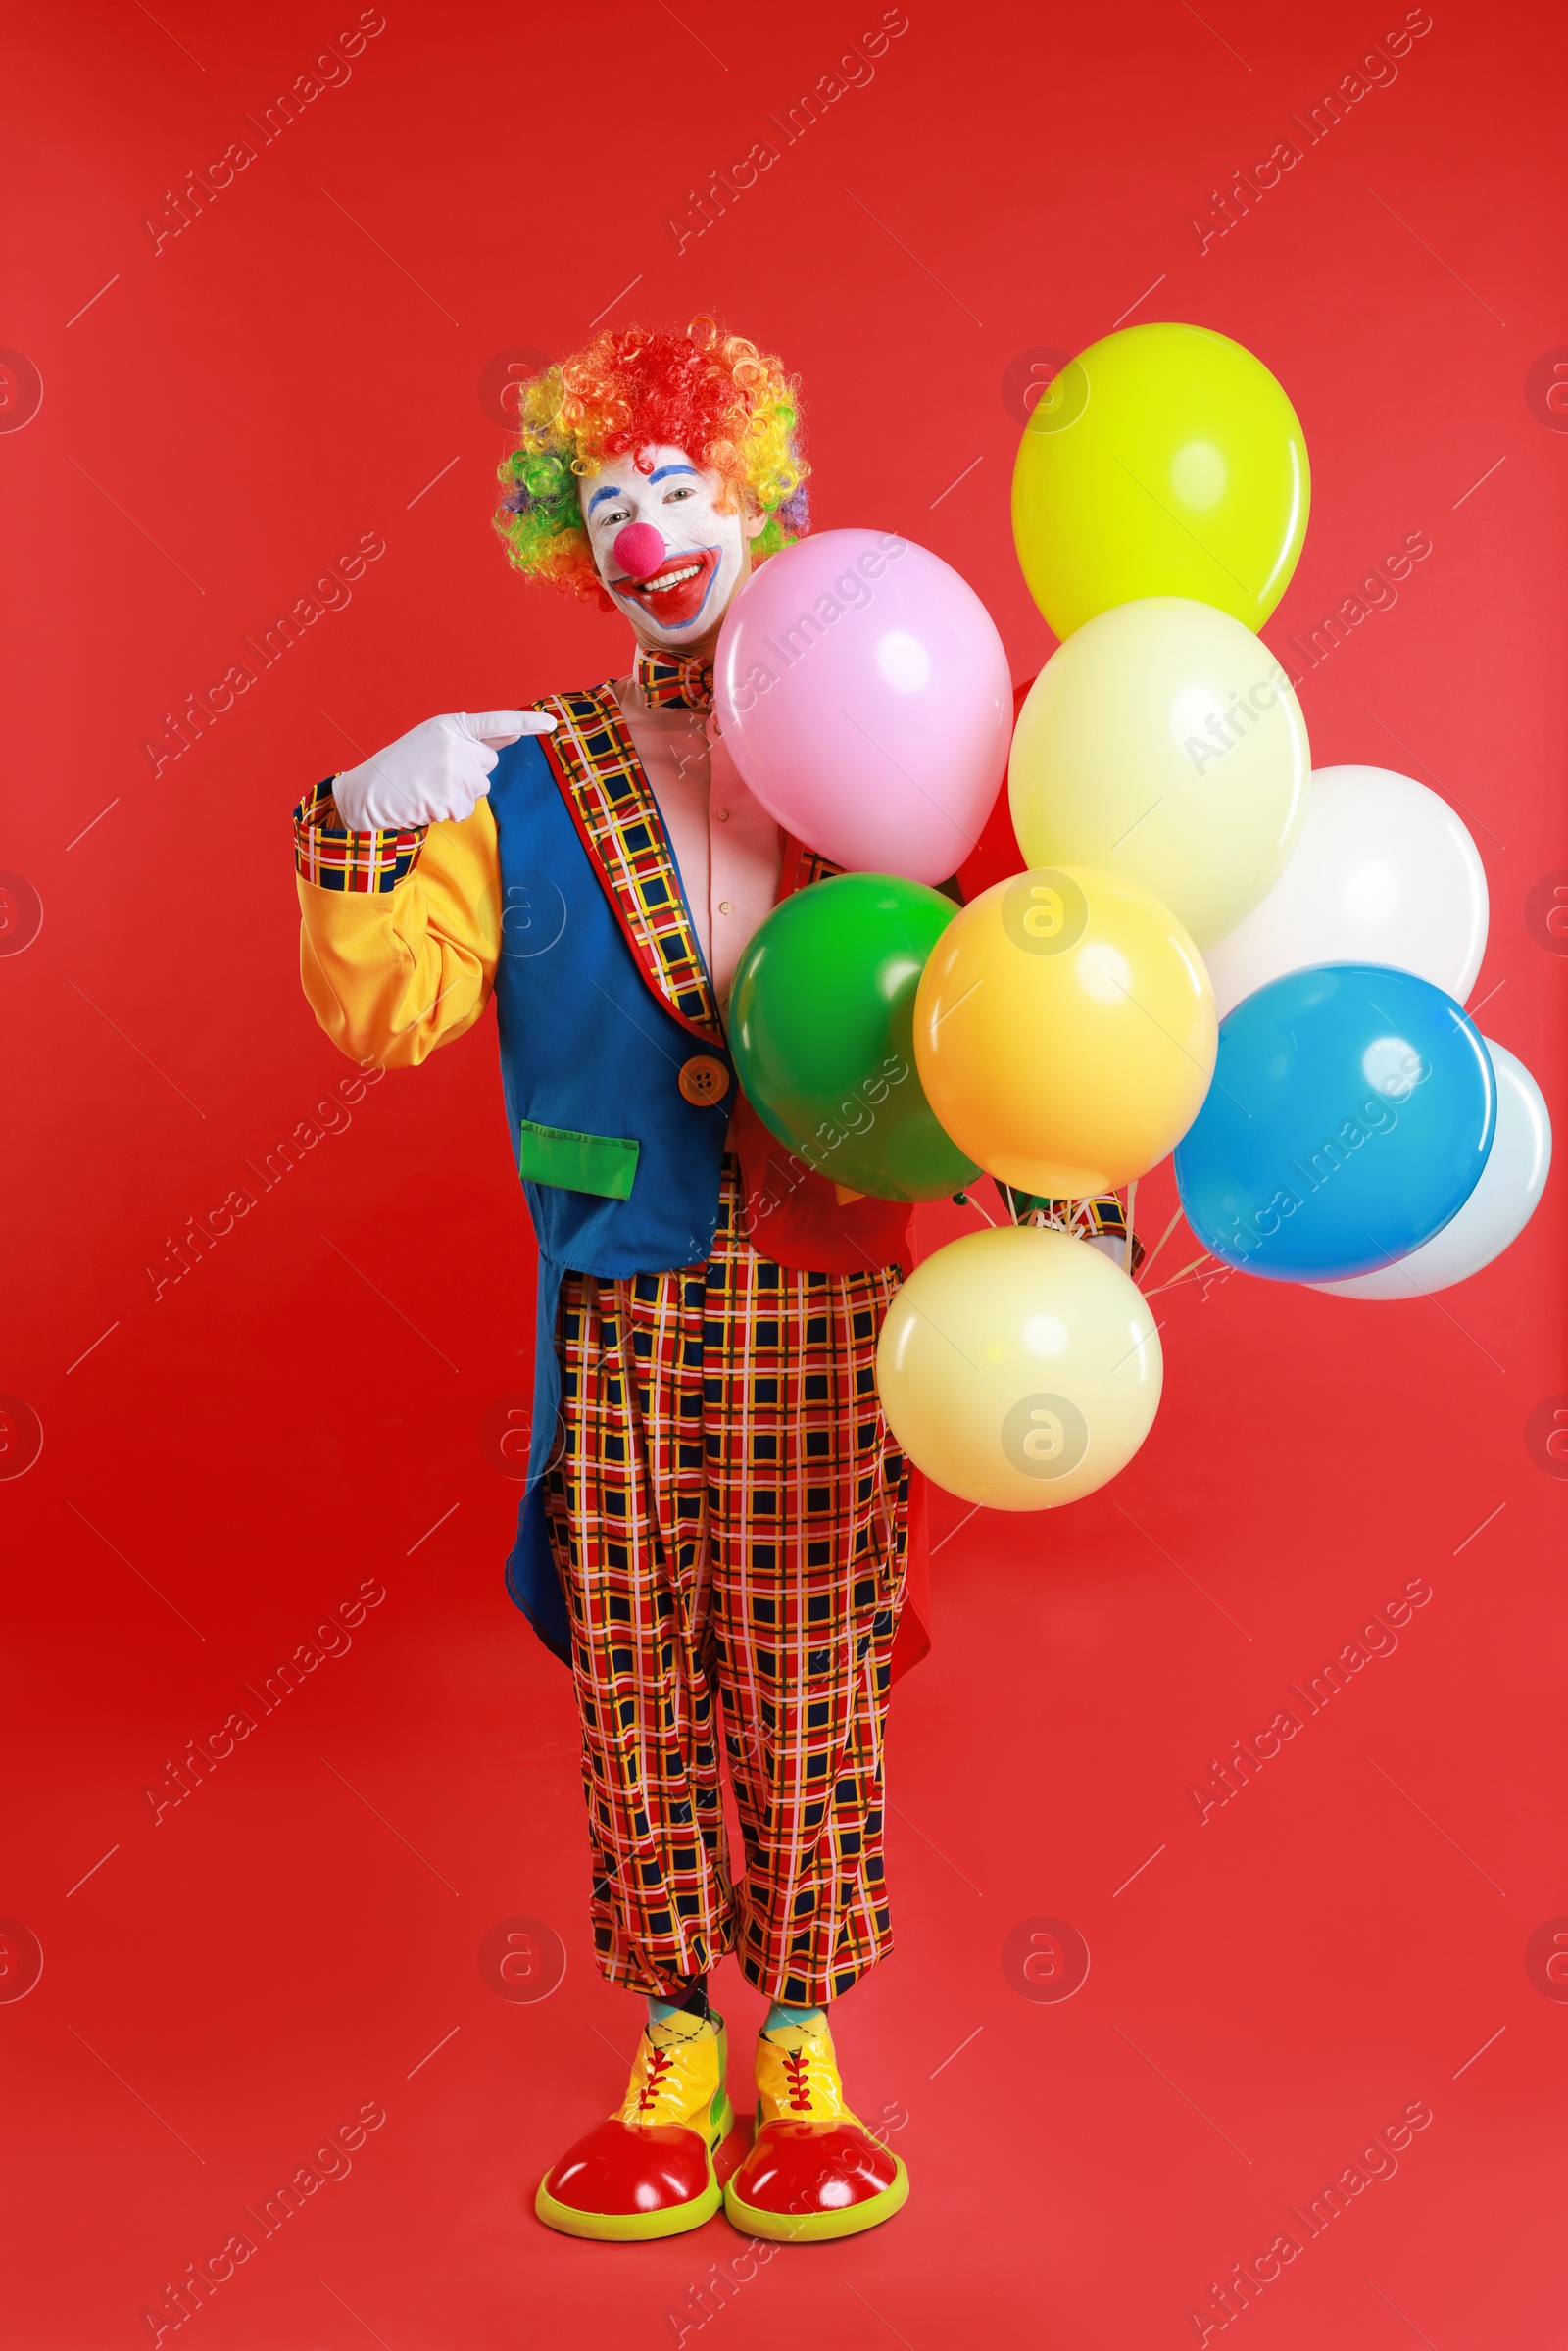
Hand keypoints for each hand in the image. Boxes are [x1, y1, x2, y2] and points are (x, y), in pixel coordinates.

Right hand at [332, 710, 556, 831]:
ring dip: (460, 793)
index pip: (496, 722)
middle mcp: (455, 744)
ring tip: (430, 787)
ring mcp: (454, 771)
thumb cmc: (403, 766)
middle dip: (471, 772)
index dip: (526, 723)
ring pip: (480, 788)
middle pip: (489, 762)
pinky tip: (428, 801)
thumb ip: (475, 739)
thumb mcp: (437, 741)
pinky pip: (467, 809)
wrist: (369, 792)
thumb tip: (513, 734)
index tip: (552, 724)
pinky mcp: (451, 797)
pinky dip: (451, 810)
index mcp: (451, 725)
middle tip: (438, 773)